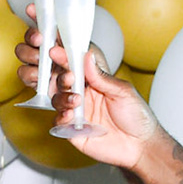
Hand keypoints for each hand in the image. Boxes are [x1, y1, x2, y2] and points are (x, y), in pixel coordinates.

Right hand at [15, 14, 165, 171]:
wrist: (140, 147)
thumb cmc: (136, 115)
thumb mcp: (123, 91)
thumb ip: (101, 76)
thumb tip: (85, 56)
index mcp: (89, 74)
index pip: (68, 55)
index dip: (54, 44)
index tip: (45, 37)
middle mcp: (78, 88)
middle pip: (49, 71)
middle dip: (42, 64)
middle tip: (49, 60)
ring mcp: (72, 107)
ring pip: (50, 93)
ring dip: (60, 93)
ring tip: (76, 98)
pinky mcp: (70, 127)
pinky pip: (57, 118)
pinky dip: (63, 115)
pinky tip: (73, 115)